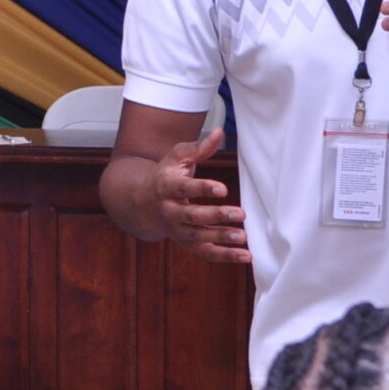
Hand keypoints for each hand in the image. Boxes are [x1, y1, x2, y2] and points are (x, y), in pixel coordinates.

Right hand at [150, 129, 249, 264]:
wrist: (143, 203)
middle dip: (216, 216)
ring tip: (242, 236)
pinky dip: (225, 256)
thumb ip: (199, 148)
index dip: (202, 188)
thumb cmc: (166, 175)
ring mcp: (177, 230)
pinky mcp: (187, 243)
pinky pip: (205, 252)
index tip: (222, 188)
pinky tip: (245, 256)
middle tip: (240, 213)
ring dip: (221, 238)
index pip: (184, 189)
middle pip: (192, 217)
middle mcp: (169, 211)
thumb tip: (219, 133)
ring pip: (199, 238)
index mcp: (165, 187)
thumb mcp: (177, 157)